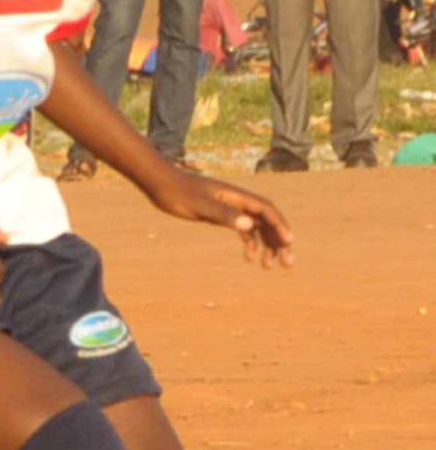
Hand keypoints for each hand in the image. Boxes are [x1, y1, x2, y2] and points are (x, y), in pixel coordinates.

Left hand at [150, 165, 294, 269]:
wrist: (160, 184)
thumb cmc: (178, 192)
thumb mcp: (200, 206)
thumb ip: (224, 214)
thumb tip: (250, 226)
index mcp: (237, 196)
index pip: (267, 211)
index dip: (280, 226)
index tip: (289, 243)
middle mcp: (238, 201)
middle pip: (267, 221)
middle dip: (279, 241)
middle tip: (288, 263)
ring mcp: (230, 208)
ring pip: (257, 227)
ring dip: (267, 245)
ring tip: (269, 266)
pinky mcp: (220, 214)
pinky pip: (243, 229)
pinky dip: (250, 243)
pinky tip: (249, 257)